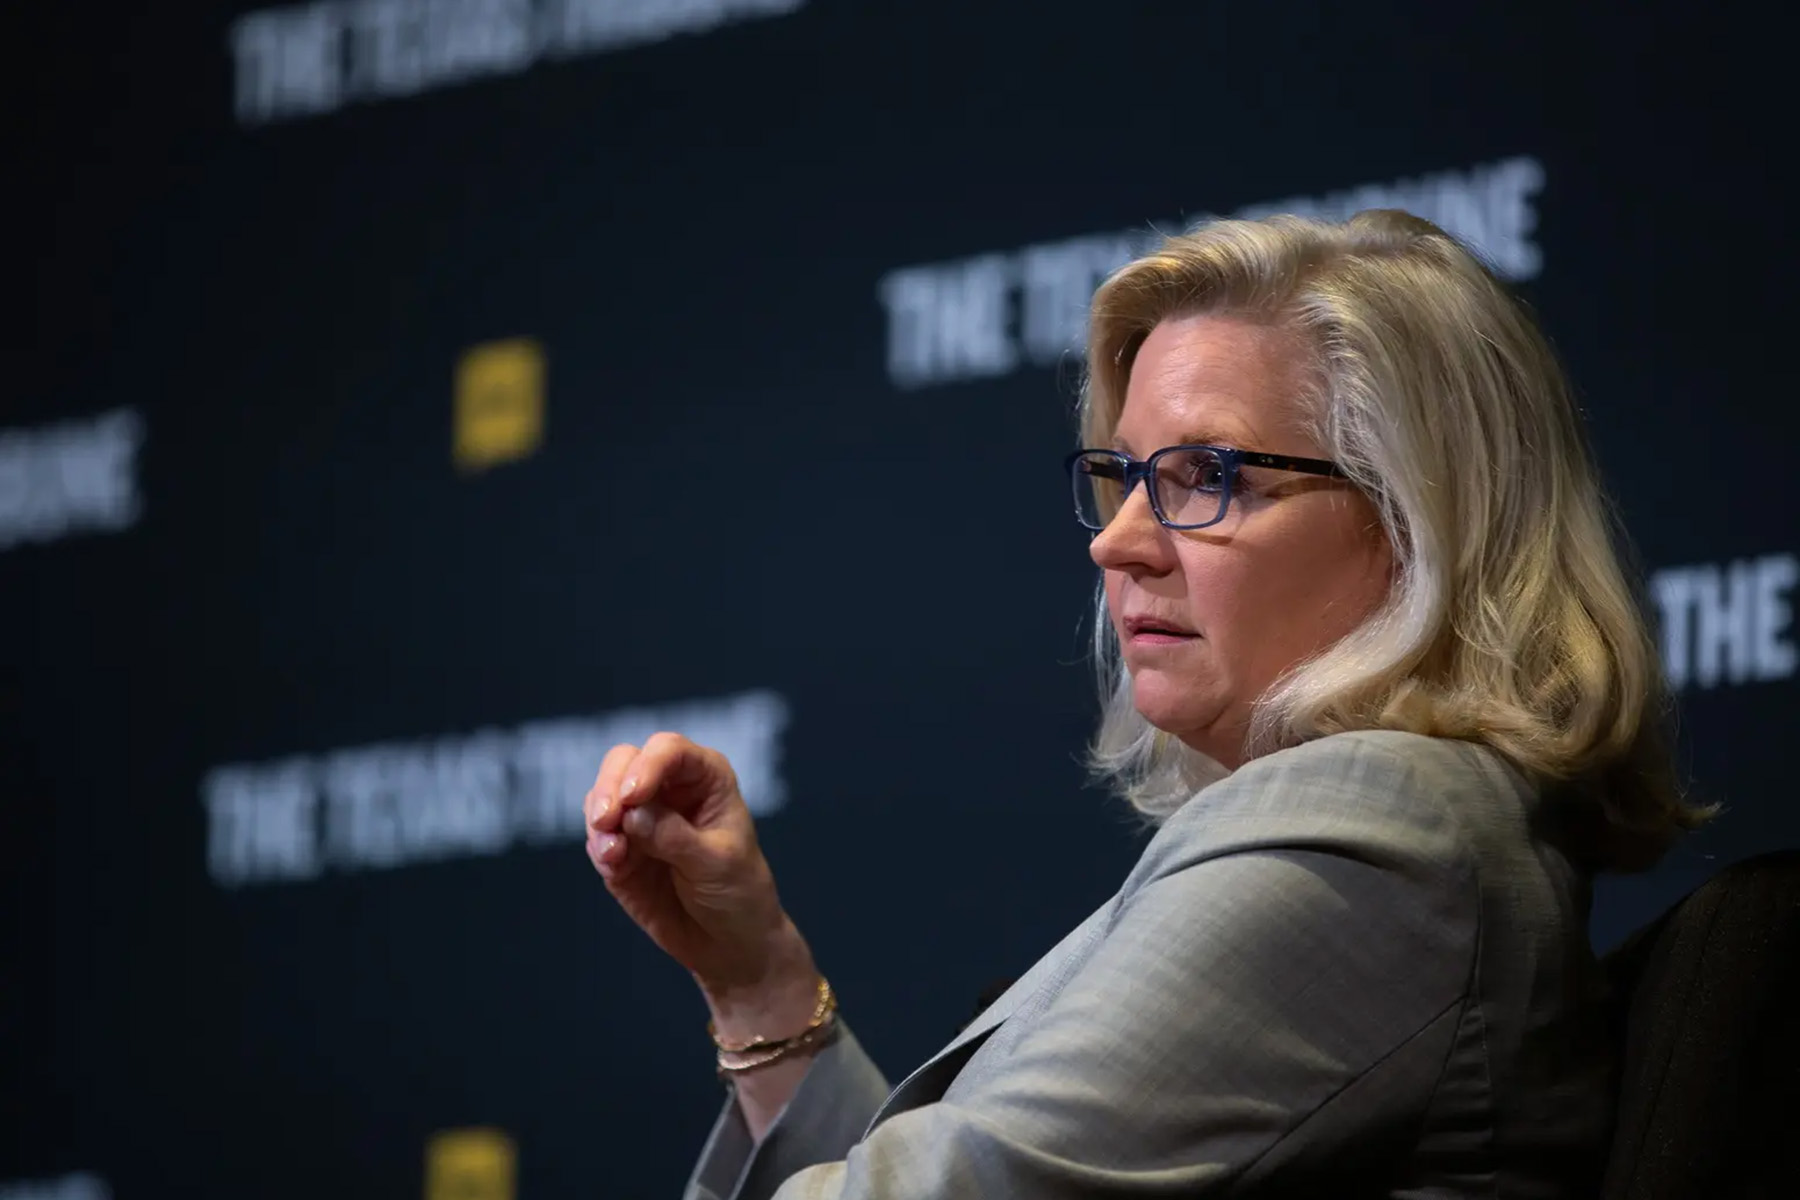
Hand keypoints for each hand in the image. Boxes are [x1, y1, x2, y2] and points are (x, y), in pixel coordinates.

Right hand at [584, 732, 814, 1004]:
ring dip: (598, 821)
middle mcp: (669, 789)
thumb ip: (674, 837)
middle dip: (609, 787)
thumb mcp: (716, 863)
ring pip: (602, 797)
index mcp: (705, 778)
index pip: (669, 751)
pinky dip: (598, 848)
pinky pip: (597, 838)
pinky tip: (613, 865)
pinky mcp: (622, 850)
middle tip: (606, 821)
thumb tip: (633, 813)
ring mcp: (641, 818)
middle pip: (624, 762)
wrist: (729, 943)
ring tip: (612, 854)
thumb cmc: (739, 892)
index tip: (632, 796)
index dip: (647, 765)